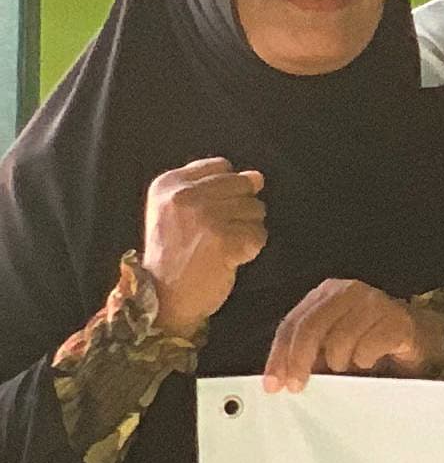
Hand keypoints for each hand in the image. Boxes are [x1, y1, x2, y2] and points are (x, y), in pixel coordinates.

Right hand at [140, 158, 265, 339]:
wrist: (164, 296)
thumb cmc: (174, 253)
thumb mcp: (176, 212)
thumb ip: (214, 188)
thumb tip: (258, 176)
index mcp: (168, 183)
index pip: (221, 166)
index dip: (227, 189)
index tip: (210, 212)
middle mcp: (185, 195)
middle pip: (243, 185)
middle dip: (240, 209)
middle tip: (218, 233)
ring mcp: (205, 216)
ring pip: (255, 209)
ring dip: (246, 229)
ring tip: (222, 246)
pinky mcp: (224, 239)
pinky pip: (259, 234)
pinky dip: (251, 248)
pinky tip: (229, 258)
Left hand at [258, 281, 435, 392]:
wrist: (423, 340)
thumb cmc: (373, 343)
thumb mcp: (333, 347)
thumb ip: (308, 354)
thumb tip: (281, 379)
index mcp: (326, 295)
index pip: (291, 324)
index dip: (278, 355)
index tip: (273, 384)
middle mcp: (348, 292)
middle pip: (310, 327)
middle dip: (299, 361)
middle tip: (298, 387)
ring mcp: (375, 303)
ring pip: (339, 339)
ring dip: (340, 363)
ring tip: (350, 369)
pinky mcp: (398, 320)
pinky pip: (369, 347)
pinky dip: (365, 361)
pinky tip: (371, 362)